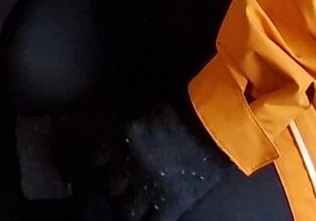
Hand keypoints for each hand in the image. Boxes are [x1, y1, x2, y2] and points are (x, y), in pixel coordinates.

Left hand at [97, 97, 234, 220]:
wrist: (217, 121)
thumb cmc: (187, 106)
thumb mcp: (149, 109)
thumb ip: (132, 127)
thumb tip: (120, 134)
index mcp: (124, 136)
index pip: (97, 158)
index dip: (102, 162)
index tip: (106, 163)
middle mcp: (130, 163)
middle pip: (111, 186)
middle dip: (118, 185)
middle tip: (125, 184)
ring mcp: (149, 186)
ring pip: (128, 209)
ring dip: (133, 205)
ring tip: (140, 202)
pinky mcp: (171, 202)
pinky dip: (153, 220)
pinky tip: (155, 215)